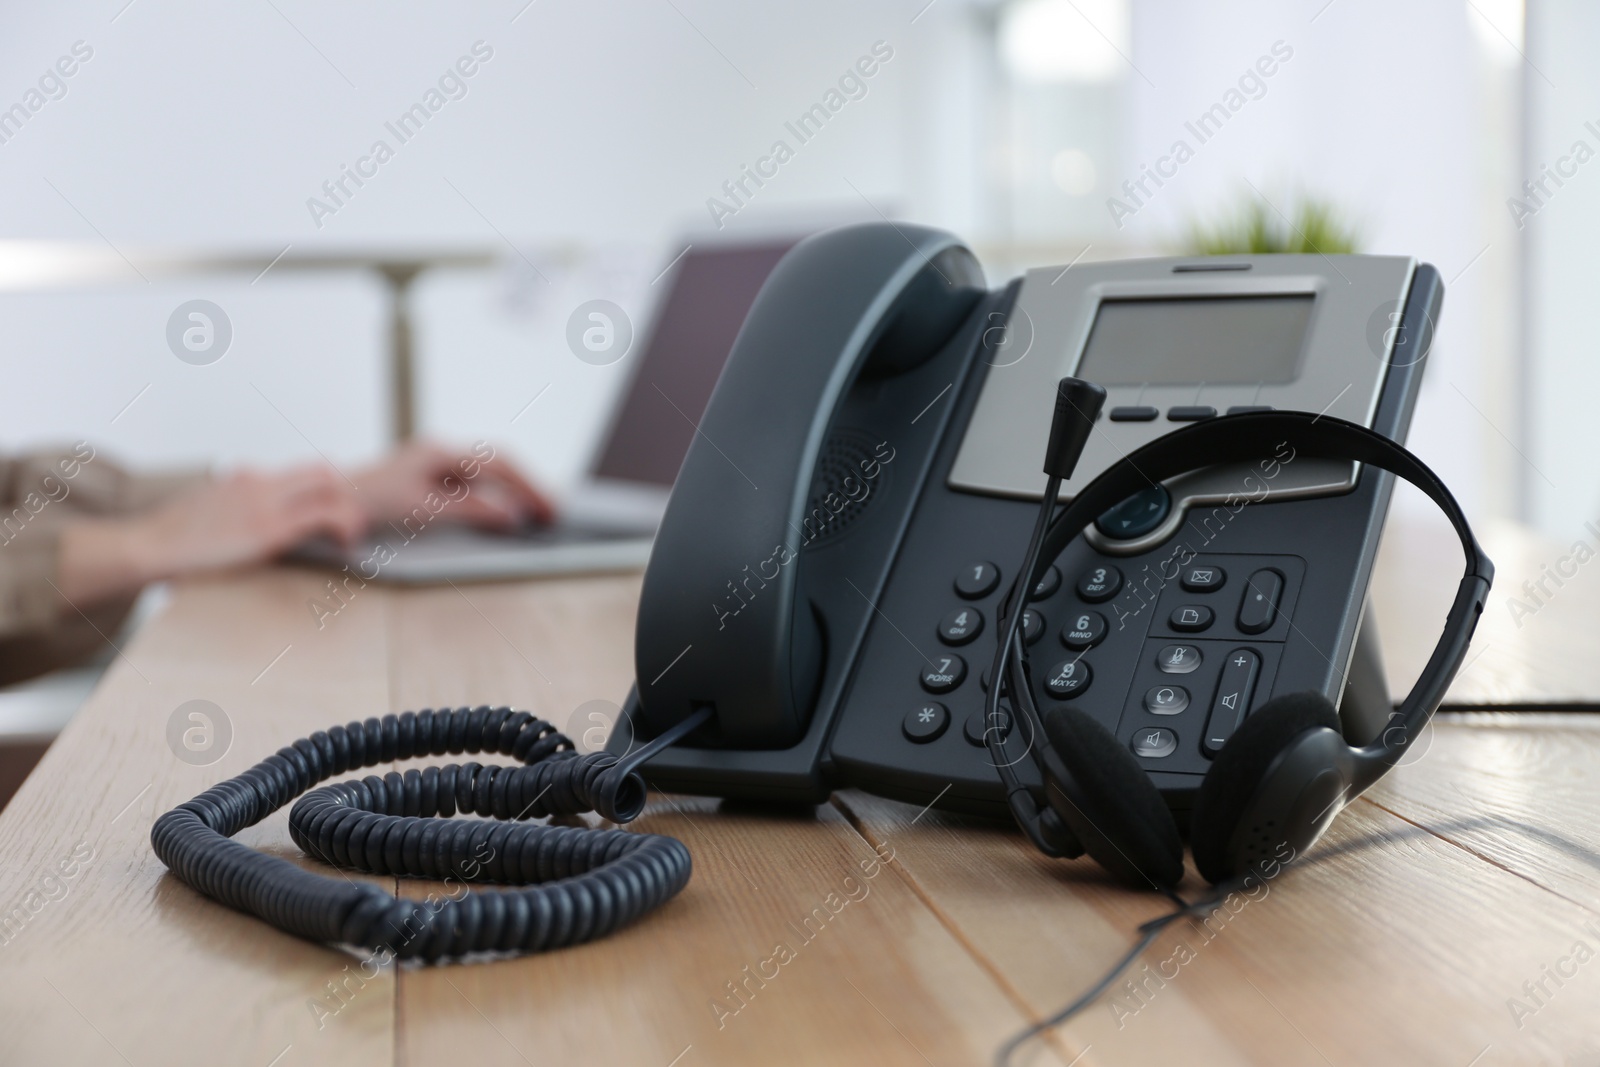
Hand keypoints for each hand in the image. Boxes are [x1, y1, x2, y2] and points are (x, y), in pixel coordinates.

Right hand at [58, 466, 366, 604]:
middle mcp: (259, 482)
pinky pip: (321, 517)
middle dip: (345, 494)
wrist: (149, 545)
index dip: (326, 486)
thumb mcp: (205, 506)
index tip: (336, 507)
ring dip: (350, 512)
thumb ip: (230, 499)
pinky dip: (344, 526)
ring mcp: (265, 503)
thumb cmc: (172, 536)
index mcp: (245, 477)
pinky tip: (348, 544)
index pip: (300, 470)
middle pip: (322, 472)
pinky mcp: (268, 530)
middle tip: (354, 521)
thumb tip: (241, 500)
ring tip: (355, 535)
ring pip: (329, 490)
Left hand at [353, 441, 554, 530]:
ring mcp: (438, 463)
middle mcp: (443, 452)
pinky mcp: (434, 478)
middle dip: (529, 486)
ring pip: (489, 473)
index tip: (548, 508)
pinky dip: (496, 498)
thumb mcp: (425, 510)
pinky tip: (508, 514)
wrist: (336, 499)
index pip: (499, 464)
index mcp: (442, 453)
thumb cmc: (373, 503)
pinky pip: (475, 484)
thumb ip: (470, 510)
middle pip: (500, 463)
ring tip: (540, 513)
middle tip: (554, 512)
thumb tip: (511, 514)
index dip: (528, 486)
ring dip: (515, 492)